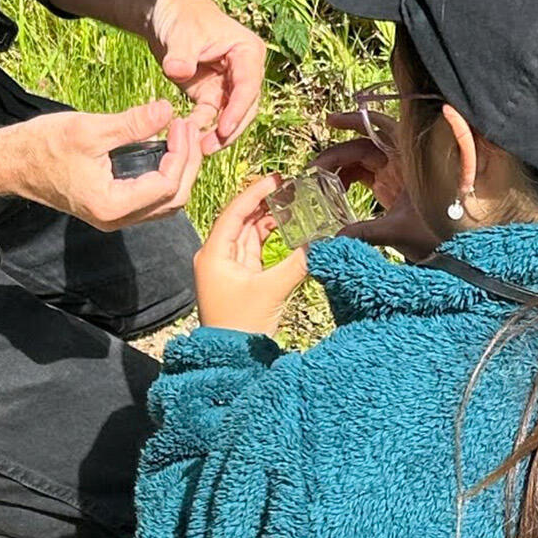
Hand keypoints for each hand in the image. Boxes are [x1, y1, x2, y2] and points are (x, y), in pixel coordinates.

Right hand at [7, 101, 204, 232]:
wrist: (12, 162)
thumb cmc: (43, 146)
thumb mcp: (91, 129)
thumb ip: (133, 124)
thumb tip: (166, 110)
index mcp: (112, 205)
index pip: (166, 185)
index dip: (182, 154)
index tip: (180, 123)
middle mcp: (116, 218)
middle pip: (173, 199)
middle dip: (187, 163)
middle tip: (187, 127)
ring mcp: (115, 216)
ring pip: (165, 202)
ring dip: (179, 170)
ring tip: (180, 135)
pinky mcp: (112, 206)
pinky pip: (151, 198)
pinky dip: (164, 175)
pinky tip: (165, 148)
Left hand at [145, 0, 265, 153]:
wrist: (164, 13)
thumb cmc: (180, 16)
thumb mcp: (182, 34)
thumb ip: (182, 54)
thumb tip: (178, 70)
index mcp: (247, 52)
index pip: (248, 85)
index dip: (238, 109)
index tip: (223, 128)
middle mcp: (243, 71)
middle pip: (245, 106)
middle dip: (230, 128)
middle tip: (210, 146)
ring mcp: (227, 84)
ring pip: (230, 116)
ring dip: (217, 134)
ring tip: (200, 149)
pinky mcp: (210, 94)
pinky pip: (210, 116)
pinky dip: (201, 128)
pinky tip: (187, 136)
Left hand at [194, 175, 308, 335]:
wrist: (231, 358)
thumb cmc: (242, 325)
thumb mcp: (272, 290)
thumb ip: (298, 263)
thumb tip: (323, 242)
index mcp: (214, 254)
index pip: (234, 212)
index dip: (255, 193)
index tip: (276, 179)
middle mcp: (216, 256)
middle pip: (240, 219)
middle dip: (263, 202)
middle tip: (287, 186)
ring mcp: (227, 266)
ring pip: (248, 232)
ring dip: (267, 218)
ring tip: (290, 202)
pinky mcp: (239, 276)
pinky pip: (253, 247)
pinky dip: (269, 236)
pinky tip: (286, 227)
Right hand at [311, 109, 441, 259]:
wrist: (452, 251)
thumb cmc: (436, 236)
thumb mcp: (398, 231)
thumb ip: (365, 233)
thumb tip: (334, 239)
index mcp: (410, 162)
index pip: (381, 130)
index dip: (356, 121)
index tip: (330, 121)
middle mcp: (402, 162)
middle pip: (365, 145)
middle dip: (338, 153)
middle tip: (314, 167)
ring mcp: (395, 174)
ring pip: (361, 160)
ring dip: (339, 168)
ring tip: (318, 182)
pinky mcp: (390, 187)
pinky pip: (364, 174)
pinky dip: (347, 178)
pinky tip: (333, 190)